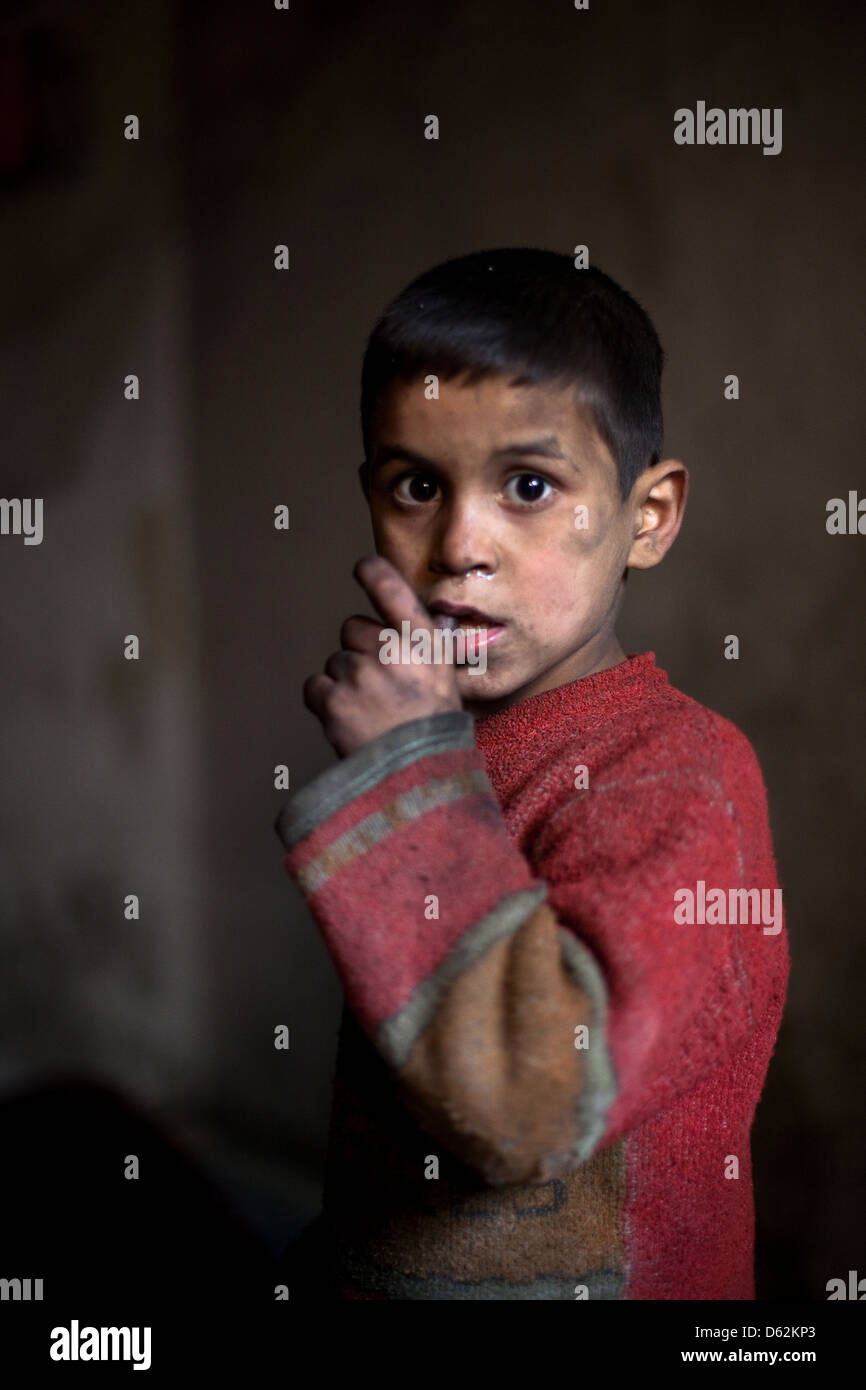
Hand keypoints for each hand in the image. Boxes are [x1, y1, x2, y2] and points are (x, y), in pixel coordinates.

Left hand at [303, 555, 462, 757]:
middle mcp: (391, 650)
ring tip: (368, 711)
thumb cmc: (435, 731)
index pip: (392, 588)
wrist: (418, 776)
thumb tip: (434, 620)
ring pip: (335, 661)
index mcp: (423, 642)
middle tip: (378, 685)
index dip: (373, 573)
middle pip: (352, 629)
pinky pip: (315, 686)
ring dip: (344, 681)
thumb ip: (432, 647)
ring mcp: (360, 674)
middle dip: (359, 651)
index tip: (362, 568)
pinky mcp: (333, 700)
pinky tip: (347, 719)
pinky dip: (325, 701)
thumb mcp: (447, 681)